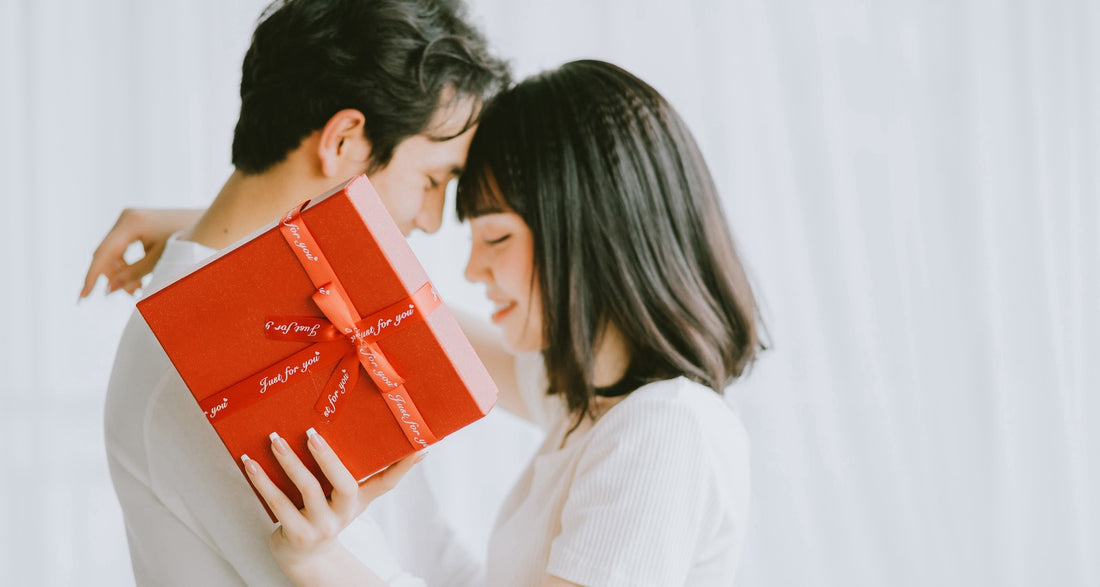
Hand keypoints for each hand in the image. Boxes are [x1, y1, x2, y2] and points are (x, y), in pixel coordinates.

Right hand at [79, 208, 202, 297]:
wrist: (207, 222)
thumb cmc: (187, 241)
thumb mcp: (160, 260)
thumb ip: (134, 275)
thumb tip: (108, 290)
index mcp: (131, 222)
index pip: (103, 253)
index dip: (92, 277)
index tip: (82, 297)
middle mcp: (126, 217)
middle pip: (106, 253)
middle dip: (112, 277)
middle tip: (130, 294)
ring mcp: (128, 219)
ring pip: (113, 252)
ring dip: (121, 272)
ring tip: (138, 288)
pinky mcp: (133, 224)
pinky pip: (121, 247)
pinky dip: (126, 264)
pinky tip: (138, 279)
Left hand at [243, 428, 423, 583]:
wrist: (305, 555)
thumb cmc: (331, 514)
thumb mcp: (356, 498)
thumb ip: (380, 474)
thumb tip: (419, 450)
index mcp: (358, 501)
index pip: (386, 482)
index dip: (403, 466)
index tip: (419, 446)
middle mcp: (343, 514)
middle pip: (342, 484)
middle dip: (327, 457)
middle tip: (311, 433)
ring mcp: (320, 526)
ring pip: (306, 490)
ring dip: (289, 462)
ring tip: (275, 439)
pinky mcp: (295, 534)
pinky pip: (278, 503)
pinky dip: (262, 481)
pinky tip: (250, 462)